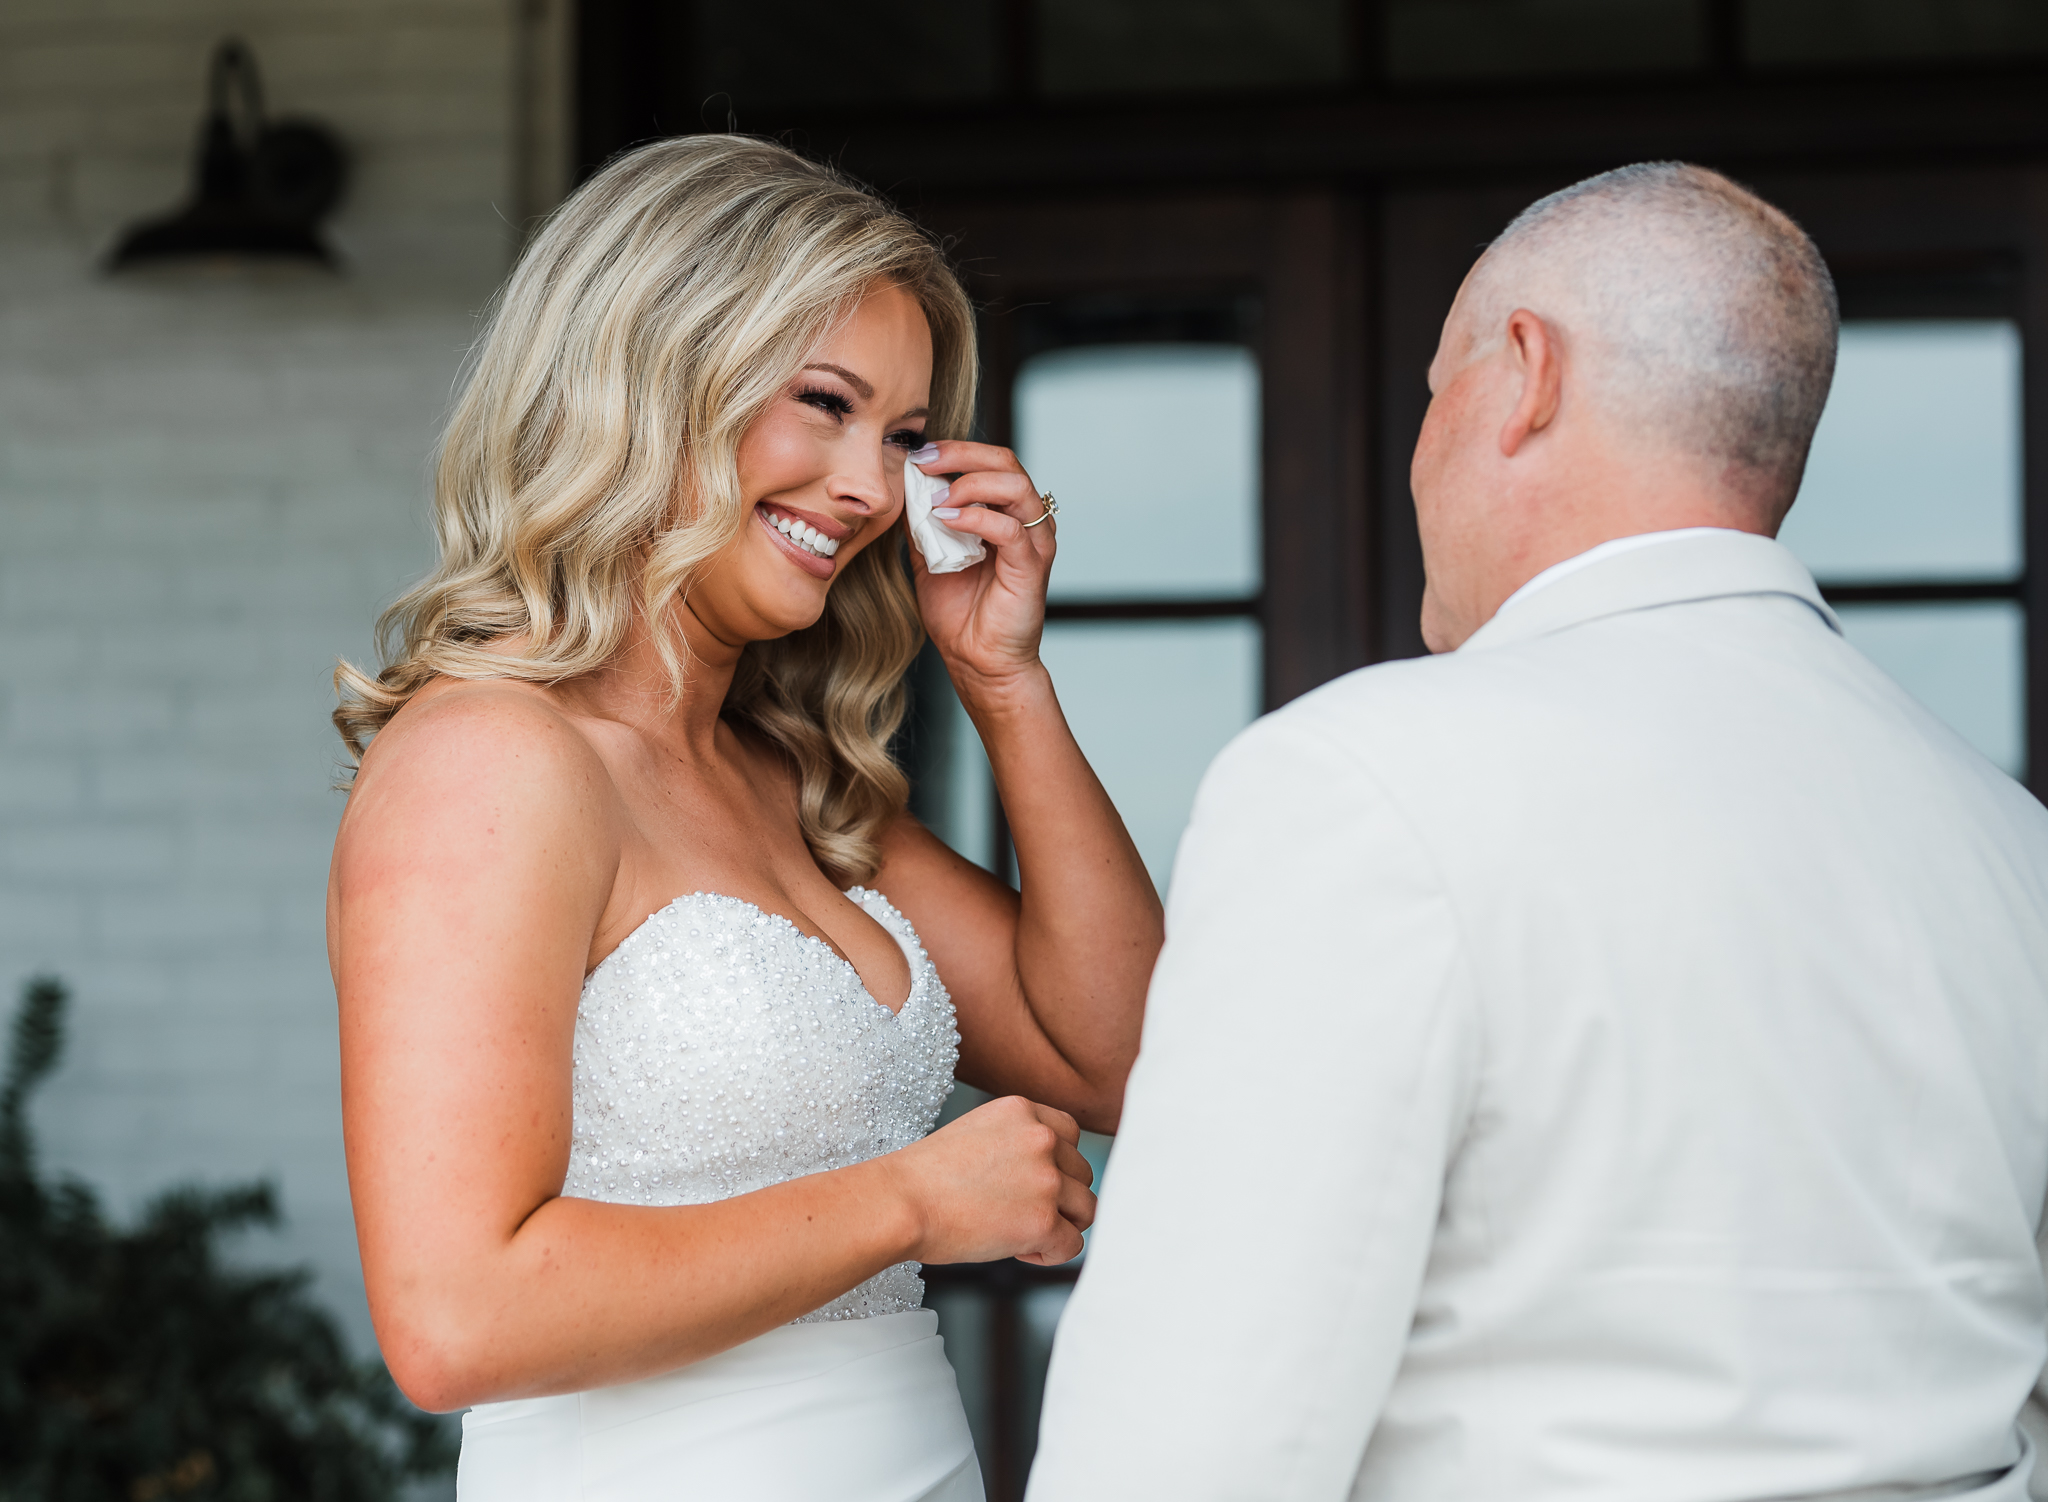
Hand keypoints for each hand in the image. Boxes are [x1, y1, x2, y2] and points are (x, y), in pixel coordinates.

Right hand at [884, 1094, 1095, 1265]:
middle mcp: (1041, 1138)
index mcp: (1022, 1110)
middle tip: (1018, 1212)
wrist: (900, 1203)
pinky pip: (1072, 1246)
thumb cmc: (925, 1177)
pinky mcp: (1043, 1220)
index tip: (1026, 1184)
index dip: (1054, 1165)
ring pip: (1086, 1209)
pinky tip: (1017, 1250)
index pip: (1070, 1135)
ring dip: (1059, 1225)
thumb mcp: (976, 1132)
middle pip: (1081, 1173)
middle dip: (1058, 1197)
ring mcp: (1046, 1178)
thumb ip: (1017, 1142)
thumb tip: (1049, 1175)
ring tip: (1020, 1233)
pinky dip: (1049, 1255)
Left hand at [907, 441, 1055, 699]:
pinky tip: (948, 521)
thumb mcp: (929, 556)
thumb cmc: (960, 612)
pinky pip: (1010, 528)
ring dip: (971, 483)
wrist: (976, 660)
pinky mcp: (1032, 566)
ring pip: (1016, 486)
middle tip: (926, 461)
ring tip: (939, 500)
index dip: (957, 450)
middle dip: (963, 454)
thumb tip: (904, 488)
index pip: (991, 462)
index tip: (920, 454)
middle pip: (1006, 463)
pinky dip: (977, 517)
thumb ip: (922, 522)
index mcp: (1006, 513)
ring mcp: (1033, 542)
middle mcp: (1026, 522)